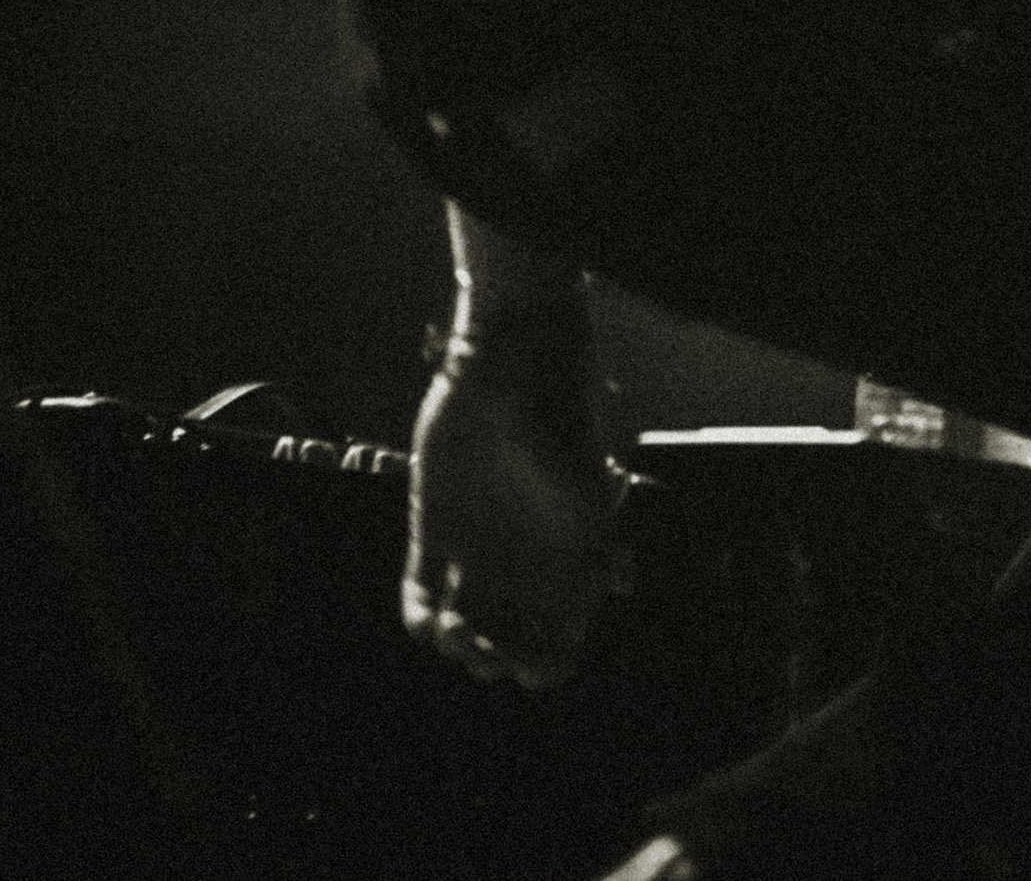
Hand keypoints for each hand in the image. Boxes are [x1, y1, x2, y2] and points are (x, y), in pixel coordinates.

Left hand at [401, 315, 632, 690]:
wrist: (512, 364)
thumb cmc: (561, 417)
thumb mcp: (587, 482)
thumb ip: (595, 541)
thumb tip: (612, 589)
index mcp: (564, 563)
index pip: (557, 642)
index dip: (546, 664)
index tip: (534, 665)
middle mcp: (519, 566)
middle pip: (507, 646)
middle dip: (498, 660)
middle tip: (489, 646)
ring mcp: (473, 554)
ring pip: (462, 632)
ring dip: (457, 646)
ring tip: (457, 627)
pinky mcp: (432, 534)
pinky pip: (418, 598)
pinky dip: (420, 620)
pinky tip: (430, 617)